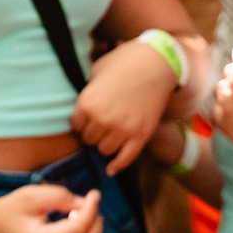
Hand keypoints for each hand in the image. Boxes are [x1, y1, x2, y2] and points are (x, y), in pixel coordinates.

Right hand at [0, 183, 102, 232]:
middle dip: (95, 220)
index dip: (91, 209)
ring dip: (92, 229)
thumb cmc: (11, 209)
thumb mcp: (33, 196)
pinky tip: (74, 222)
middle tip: (88, 202)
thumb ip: (61, 198)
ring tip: (78, 211)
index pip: (79, 229)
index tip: (95, 193)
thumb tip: (87, 204)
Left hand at [70, 40, 179, 173]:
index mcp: (87, 103)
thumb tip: (81, 107)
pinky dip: (117, 166)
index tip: (89, 118)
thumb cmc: (124, 62)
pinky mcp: (140, 135)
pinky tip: (110, 169)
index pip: (76, 126)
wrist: (157, 64)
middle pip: (89, 140)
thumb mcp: (97, 71)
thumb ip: (87, 92)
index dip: (82, 121)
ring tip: (111, 135)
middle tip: (102, 125)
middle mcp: (102, 119)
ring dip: (106, 144)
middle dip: (94, 132)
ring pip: (104, 150)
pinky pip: (125, 159)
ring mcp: (122, 129)